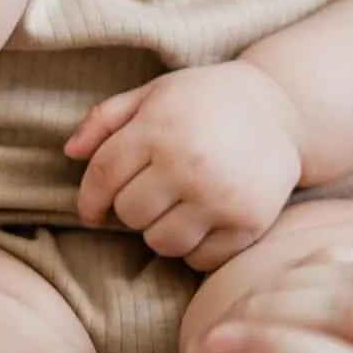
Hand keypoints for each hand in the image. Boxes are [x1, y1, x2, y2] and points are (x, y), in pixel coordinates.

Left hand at [66, 62, 303, 270]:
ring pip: (161, 243)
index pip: (103, 177)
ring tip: (177, 208)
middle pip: (130, 214)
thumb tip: (69, 153)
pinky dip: (195, 248)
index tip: (92, 211)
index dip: (89, 200)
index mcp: (159, 128)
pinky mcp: (249, 223)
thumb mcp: (154, 92)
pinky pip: (200, 260)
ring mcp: (221, 197)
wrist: (282, 108)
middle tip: (152, 194)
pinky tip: (203, 221)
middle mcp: (189, 164)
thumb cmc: (206, 99)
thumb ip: (105, 118)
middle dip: (131, 208)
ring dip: (160, 232)